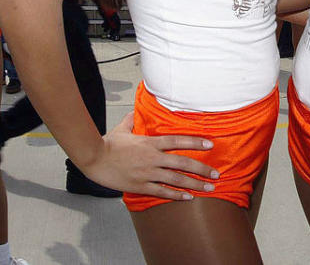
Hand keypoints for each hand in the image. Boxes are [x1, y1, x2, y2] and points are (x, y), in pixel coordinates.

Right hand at [80, 112, 220, 199]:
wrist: (94, 159)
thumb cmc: (107, 144)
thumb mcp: (122, 129)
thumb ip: (131, 120)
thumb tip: (133, 112)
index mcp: (150, 142)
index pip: (178, 140)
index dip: (195, 142)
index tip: (210, 144)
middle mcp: (152, 158)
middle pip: (182, 162)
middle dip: (202, 168)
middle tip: (216, 173)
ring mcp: (147, 173)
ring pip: (176, 179)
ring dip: (194, 184)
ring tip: (208, 188)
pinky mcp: (140, 186)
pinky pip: (162, 192)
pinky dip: (176, 196)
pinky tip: (188, 198)